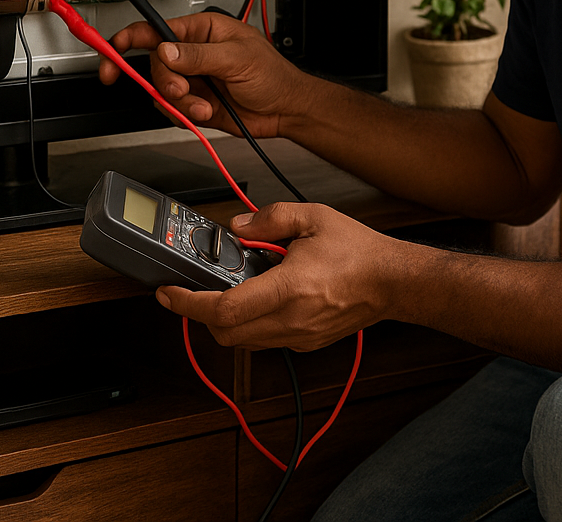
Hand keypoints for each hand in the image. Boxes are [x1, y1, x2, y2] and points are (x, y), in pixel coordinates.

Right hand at [98, 12, 310, 137]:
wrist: (285, 110)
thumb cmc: (273, 76)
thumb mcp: (237, 59)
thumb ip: (198, 55)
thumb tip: (167, 50)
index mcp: (201, 31)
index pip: (155, 30)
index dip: (128, 39)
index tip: (111, 50)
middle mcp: (192, 54)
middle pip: (154, 65)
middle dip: (166, 83)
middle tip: (182, 92)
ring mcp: (192, 79)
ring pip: (161, 91)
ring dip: (180, 104)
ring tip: (204, 107)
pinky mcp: (193, 103)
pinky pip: (171, 110)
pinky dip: (184, 116)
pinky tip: (205, 114)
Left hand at [155, 203, 403, 350]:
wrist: (392, 281)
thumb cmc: (358, 251)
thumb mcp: (312, 217)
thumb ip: (269, 219)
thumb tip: (237, 228)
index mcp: (290, 287)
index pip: (224, 309)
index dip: (188, 304)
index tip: (169, 294)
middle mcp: (291, 319)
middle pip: (225, 334)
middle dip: (200, 315)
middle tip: (190, 292)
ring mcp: (298, 337)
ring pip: (241, 342)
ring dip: (223, 322)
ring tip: (225, 292)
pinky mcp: (305, 344)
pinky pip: (263, 342)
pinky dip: (248, 326)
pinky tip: (256, 300)